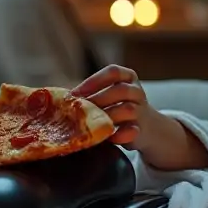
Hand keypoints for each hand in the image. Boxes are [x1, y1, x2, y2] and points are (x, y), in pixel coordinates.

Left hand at [71, 65, 207, 170]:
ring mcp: (142, 110)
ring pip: (127, 109)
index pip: (113, 72)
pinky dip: (119, 134)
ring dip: (106, 116)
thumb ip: (90, 94)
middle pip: (120, 90)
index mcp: (127, 77)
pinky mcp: (142, 130)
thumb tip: (59, 99)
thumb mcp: (108, 96)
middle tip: (78, 110)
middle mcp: (137, 91)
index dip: (93, 81)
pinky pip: (132, 130)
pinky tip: (107, 136)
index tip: (74, 93)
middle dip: (97, 99)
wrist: (148, 128)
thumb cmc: (118, 108)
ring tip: (89, 123)